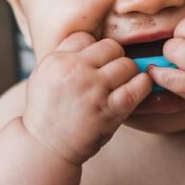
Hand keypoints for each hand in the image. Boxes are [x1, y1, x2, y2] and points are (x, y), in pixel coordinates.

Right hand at [23, 32, 151, 163]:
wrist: (45, 147)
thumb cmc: (46, 113)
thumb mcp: (42, 76)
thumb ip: (62, 56)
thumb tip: (89, 41)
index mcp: (57, 60)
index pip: (86, 37)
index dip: (92, 50)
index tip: (93, 64)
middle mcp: (75, 71)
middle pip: (110, 46)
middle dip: (114, 58)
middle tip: (111, 74)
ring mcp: (94, 90)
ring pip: (127, 64)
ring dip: (129, 73)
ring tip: (122, 84)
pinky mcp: (110, 110)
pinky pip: (138, 86)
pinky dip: (143, 85)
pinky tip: (138, 88)